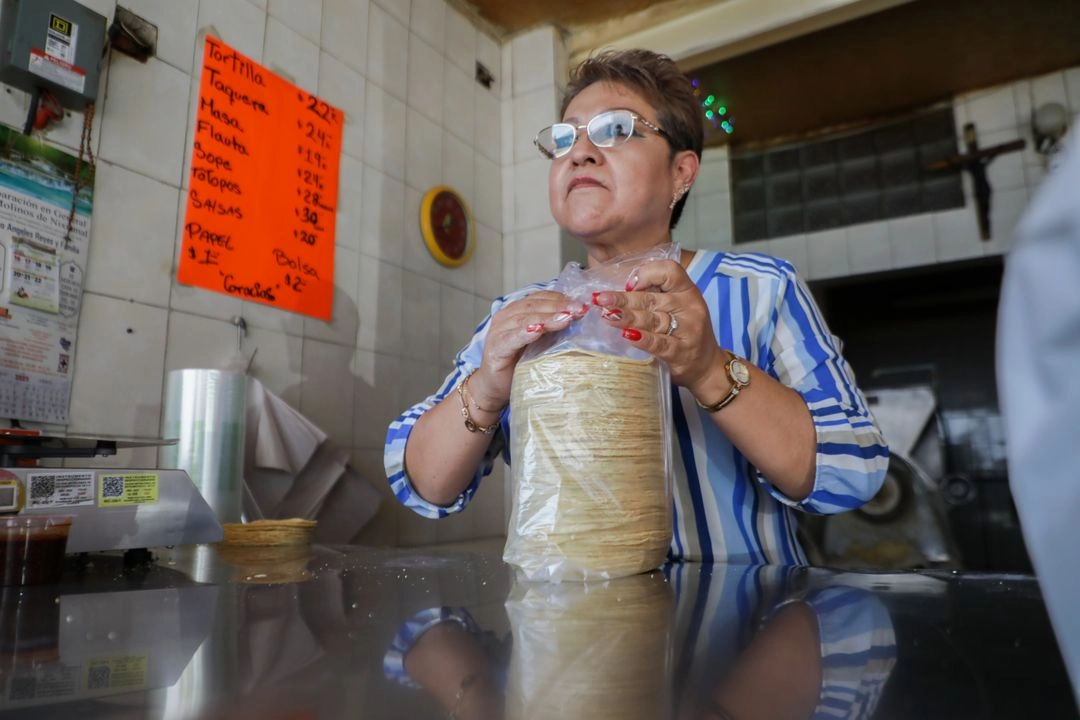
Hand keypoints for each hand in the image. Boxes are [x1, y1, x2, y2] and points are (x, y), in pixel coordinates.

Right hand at [470, 291, 587, 410]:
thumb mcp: (541, 343)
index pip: (541, 298)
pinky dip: (525, 332)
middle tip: (579, 310)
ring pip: (525, 318)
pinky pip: (511, 338)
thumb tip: (581, 320)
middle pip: (535, 305)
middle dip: (559, 306)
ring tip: (565, 318)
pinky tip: (538, 331)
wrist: (495, 388)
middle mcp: (507, 316)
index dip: (562, 299)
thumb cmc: (520, 364)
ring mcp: (499, 331)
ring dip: (547, 317)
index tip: (582, 304)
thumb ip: (554, 330)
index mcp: (518, 311)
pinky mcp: (495, 348)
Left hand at [591, 259, 726, 397]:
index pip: (669, 271)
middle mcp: (689, 307)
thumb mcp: (677, 307)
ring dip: (627, 317)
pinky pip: (659, 343)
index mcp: (687, 291)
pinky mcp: (681, 352)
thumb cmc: (685, 332)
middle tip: (601, 299)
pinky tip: (627, 335)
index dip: (647, 274)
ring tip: (607, 315)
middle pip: (652, 298)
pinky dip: (642, 339)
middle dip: (623, 299)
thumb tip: (618, 290)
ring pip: (653, 320)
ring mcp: (687, 330)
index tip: (628, 284)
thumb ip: (655, 295)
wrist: (707, 366)